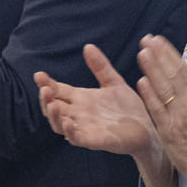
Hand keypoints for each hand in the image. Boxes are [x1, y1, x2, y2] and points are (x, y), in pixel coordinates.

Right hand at [37, 43, 158, 160]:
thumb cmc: (129, 109)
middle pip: (53, 107)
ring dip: (53, 115)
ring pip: (59, 124)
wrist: (148, 129)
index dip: (46, 84)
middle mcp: (79, 114)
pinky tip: (68, 123)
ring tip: (53, 104)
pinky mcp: (95, 140)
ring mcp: (85, 128)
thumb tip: (88, 46)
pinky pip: (77, 138)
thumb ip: (101, 67)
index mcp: (81, 99)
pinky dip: (70, 132)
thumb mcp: (114, 83)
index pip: (58, 90)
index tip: (39, 75)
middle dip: (46, 99)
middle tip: (45, 88)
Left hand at [133, 34, 186, 186]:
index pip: (182, 69)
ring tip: (142, 53)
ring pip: (165, 89)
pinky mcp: (168, 130)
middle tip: (146, 39)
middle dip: (159, 56)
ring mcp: (178, 116)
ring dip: (153, 70)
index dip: (168, 53)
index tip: (157, 39)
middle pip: (172, 75)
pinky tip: (141, 82)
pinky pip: (158, 110)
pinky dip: (151, 95)